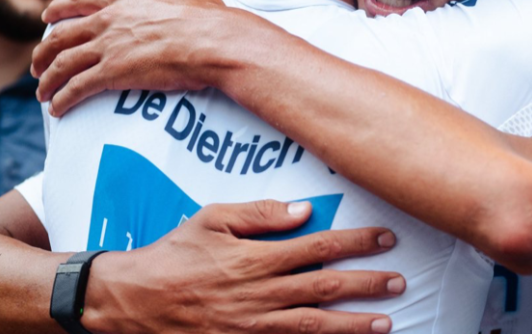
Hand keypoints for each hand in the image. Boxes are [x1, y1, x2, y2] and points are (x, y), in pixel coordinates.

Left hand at [32, 0, 271, 114]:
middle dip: (44, 52)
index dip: (57, 11)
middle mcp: (107, 21)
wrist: (212, 42)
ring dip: (47, 80)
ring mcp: (107, 47)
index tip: (47, 19)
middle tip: (37, 64)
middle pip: (61, 36)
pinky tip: (57, 108)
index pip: (78, 1)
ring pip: (62, 63)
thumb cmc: (205, 13)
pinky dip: (62, 99)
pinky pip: (76, 88)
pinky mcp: (112, 74)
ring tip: (42, 91)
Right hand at [84, 199, 402, 333]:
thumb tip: (303, 210)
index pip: (319, 247)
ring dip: (352, 325)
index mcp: (255, 259)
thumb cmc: (172, 255)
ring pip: (313, 326)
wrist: (133, 301)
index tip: (384, 239)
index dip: (356, 243)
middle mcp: (259, 295)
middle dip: (367, 284)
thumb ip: (259, 214)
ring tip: (385, 323)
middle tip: (399, 281)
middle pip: (325, 288)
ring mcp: (252, 326)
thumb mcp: (211, 219)